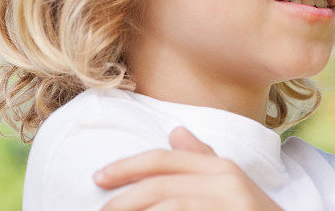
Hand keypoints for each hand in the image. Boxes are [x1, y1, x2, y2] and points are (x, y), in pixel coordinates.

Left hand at [93, 126, 334, 210]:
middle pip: (161, 183)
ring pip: (167, 206)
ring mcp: (228, 204)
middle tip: (100, 207)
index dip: (129, 166)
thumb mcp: (235, 187)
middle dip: (124, 195)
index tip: (101, 177)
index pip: (166, 160)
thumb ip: (204, 160)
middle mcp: (226, 182)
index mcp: (224, 168)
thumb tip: (174, 131)